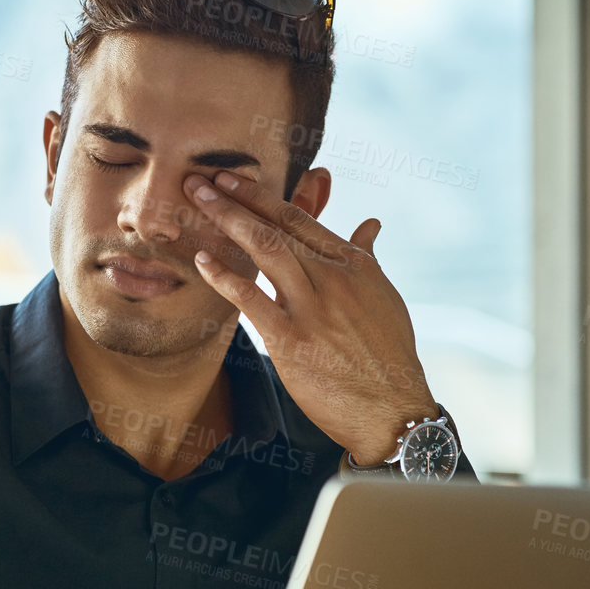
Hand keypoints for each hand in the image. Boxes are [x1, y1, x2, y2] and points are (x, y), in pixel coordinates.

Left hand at [183, 170, 437, 464]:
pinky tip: (203, 260)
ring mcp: (312, 307)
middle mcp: (333, 278)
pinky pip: (251, 298)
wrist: (392, 408)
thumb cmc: (388, 356)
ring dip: (227, 220)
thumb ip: (367, 258)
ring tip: (197, 201)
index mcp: (354, 265)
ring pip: (265, 250)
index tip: (233, 180)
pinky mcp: (292, 339)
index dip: (262, 197)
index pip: (301, 220)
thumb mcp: (384, 297)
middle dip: (235, 199)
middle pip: (276, 227)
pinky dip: (225, 275)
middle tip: (201, 180)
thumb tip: (370, 223)